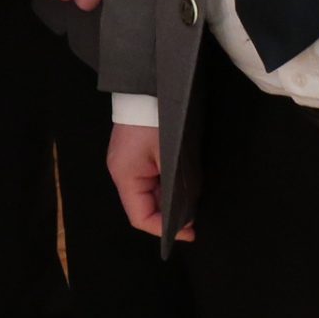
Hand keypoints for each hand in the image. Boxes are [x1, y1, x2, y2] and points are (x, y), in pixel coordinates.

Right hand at [106, 120, 194, 241]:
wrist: (150, 85)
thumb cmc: (158, 121)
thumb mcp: (171, 158)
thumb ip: (177, 189)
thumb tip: (188, 215)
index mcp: (125, 175)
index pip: (140, 217)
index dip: (164, 230)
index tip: (190, 232)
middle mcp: (122, 172)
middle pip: (144, 206)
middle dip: (170, 214)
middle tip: (196, 216)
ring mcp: (129, 162)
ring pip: (150, 194)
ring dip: (170, 200)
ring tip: (192, 200)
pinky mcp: (137, 153)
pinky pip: (152, 179)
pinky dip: (167, 186)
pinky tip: (183, 183)